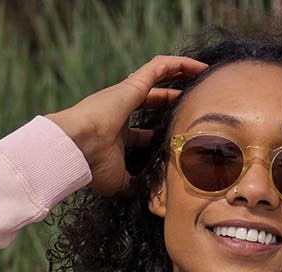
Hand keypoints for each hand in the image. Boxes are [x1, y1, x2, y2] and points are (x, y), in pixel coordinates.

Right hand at [45, 53, 208, 197]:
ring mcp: (127, 95)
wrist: (78, 147)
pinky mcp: (133, 85)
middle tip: (197, 101)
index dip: (162, 131)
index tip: (180, 135)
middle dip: (174, 100)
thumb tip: (148, 196)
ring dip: (180, 74)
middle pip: (155, 101)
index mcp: (118, 133)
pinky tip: (198, 66)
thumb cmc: (93, 165)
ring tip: (203, 74)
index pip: (145, 131)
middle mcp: (123, 111)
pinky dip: (178, 64)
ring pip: (159, 78)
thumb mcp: (118, 182)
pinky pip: (159, 67)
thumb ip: (134, 185)